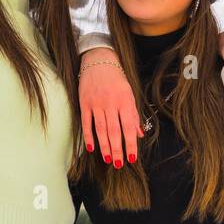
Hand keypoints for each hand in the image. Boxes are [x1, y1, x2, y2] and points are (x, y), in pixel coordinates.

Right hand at [78, 50, 141, 167]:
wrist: (99, 59)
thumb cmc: (117, 78)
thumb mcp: (129, 93)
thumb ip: (133, 114)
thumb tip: (139, 134)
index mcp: (125, 100)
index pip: (129, 126)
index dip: (130, 143)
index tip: (132, 157)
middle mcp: (111, 102)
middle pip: (114, 130)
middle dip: (117, 149)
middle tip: (118, 164)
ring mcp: (96, 103)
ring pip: (101, 129)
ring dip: (105, 146)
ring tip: (108, 159)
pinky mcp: (84, 102)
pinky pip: (87, 122)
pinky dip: (88, 136)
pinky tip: (92, 148)